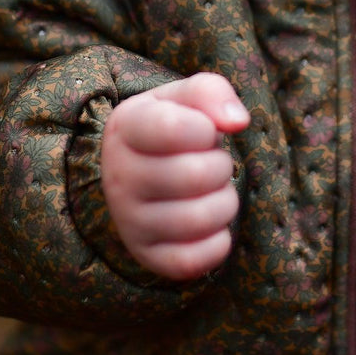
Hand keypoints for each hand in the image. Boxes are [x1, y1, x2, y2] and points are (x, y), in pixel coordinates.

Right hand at [100, 72, 249, 280]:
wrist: (142, 170)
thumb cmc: (174, 127)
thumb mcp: (186, 98)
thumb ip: (213, 92)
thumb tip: (237, 121)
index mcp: (126, 127)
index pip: (174, 129)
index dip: (206, 130)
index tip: (203, 130)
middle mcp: (118, 177)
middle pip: (195, 176)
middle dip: (221, 165)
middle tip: (213, 162)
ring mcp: (129, 221)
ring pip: (199, 219)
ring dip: (224, 202)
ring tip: (213, 190)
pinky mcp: (147, 256)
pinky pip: (193, 261)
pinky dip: (217, 241)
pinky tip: (210, 223)